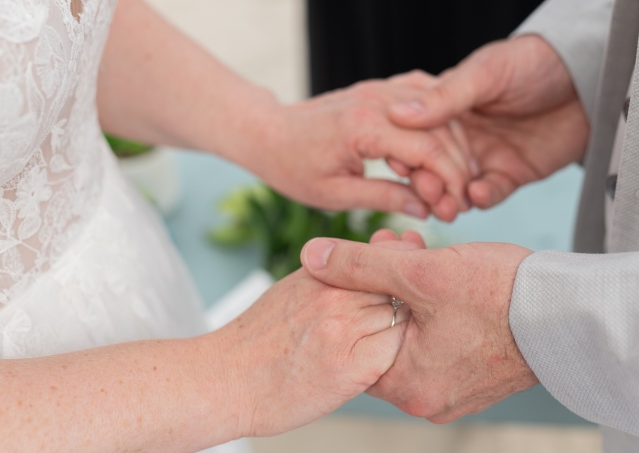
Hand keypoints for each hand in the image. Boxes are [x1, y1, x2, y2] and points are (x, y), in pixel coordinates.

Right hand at [210, 267, 408, 437]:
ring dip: (404, 327)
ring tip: (394, 341)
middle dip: (410, 297)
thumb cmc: (258, 340)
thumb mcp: (293, 289)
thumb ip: (332, 275)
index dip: (401, 270)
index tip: (404, 285)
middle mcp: (335, 294)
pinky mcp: (351, 367)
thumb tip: (369, 264)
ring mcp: (343, 329)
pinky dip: (396, 356)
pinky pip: (395, 351)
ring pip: (401, 316)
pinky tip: (381, 363)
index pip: (383, 258)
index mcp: (321, 272)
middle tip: (413, 312)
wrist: (225, 380)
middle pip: (398, 284)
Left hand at [255, 72, 473, 221]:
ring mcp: (380, 89)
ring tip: (454, 181)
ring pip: (438, 111)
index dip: (450, 179)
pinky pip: (424, 98)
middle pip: (440, 128)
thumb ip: (384, 198)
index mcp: (363, 127)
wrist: (269, 132)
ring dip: (454, 145)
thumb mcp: (335, 195)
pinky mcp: (380, 89)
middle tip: (459, 199)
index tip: (457, 205)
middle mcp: (376, 100)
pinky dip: (442, 122)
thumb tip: (425, 209)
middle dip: (457, 166)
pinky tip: (446, 149)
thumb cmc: (294, 167)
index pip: (427, 149)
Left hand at [300, 235, 538, 422]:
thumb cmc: (501, 294)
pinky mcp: (479, 377)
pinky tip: (451, 278)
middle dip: (388, 281)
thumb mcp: (421, 271)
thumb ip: (360, 265)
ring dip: (413, 290)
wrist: (573, 313)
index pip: (357, 334)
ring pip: (414, 331)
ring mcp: (457, 392)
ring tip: (427, 252)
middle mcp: (429, 400)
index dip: (360, 284)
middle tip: (402, 244)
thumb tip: (310, 256)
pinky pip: (442, 341)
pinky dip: (438, 308)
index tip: (378, 251)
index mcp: (408, 386)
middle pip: (385, 330)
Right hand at [388, 36, 589, 214]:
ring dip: (449, 197)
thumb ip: (445, 97)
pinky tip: (478, 194)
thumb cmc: (535, 62)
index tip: (400, 163)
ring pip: (456, 186)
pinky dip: (482, 197)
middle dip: (426, 182)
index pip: (416, 134)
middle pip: (432, 165)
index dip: (406, 150)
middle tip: (426, 192)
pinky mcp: (511, 173)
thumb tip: (398, 114)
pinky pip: (490, 193)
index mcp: (447, 106)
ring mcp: (485, 155)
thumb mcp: (486, 73)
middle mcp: (462, 134)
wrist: (589, 76)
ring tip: (448, 204)